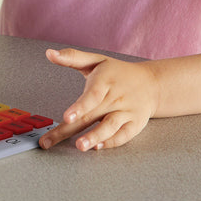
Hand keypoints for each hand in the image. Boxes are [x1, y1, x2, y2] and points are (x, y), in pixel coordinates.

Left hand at [39, 48, 158, 150]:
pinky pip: (123, 136)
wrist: (151, 83)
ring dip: (94, 138)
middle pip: (92, 115)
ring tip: (79, 146)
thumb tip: (49, 53)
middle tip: (52, 141)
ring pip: (110, 127)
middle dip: (70, 129)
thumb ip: (72, 57)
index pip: (92, 96)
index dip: (80, 107)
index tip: (67, 117)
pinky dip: (111, 142)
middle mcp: (115, 98)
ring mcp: (126, 113)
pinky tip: (97, 147)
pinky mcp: (134, 125)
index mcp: (105, 81)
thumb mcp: (96, 59)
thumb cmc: (117, 72)